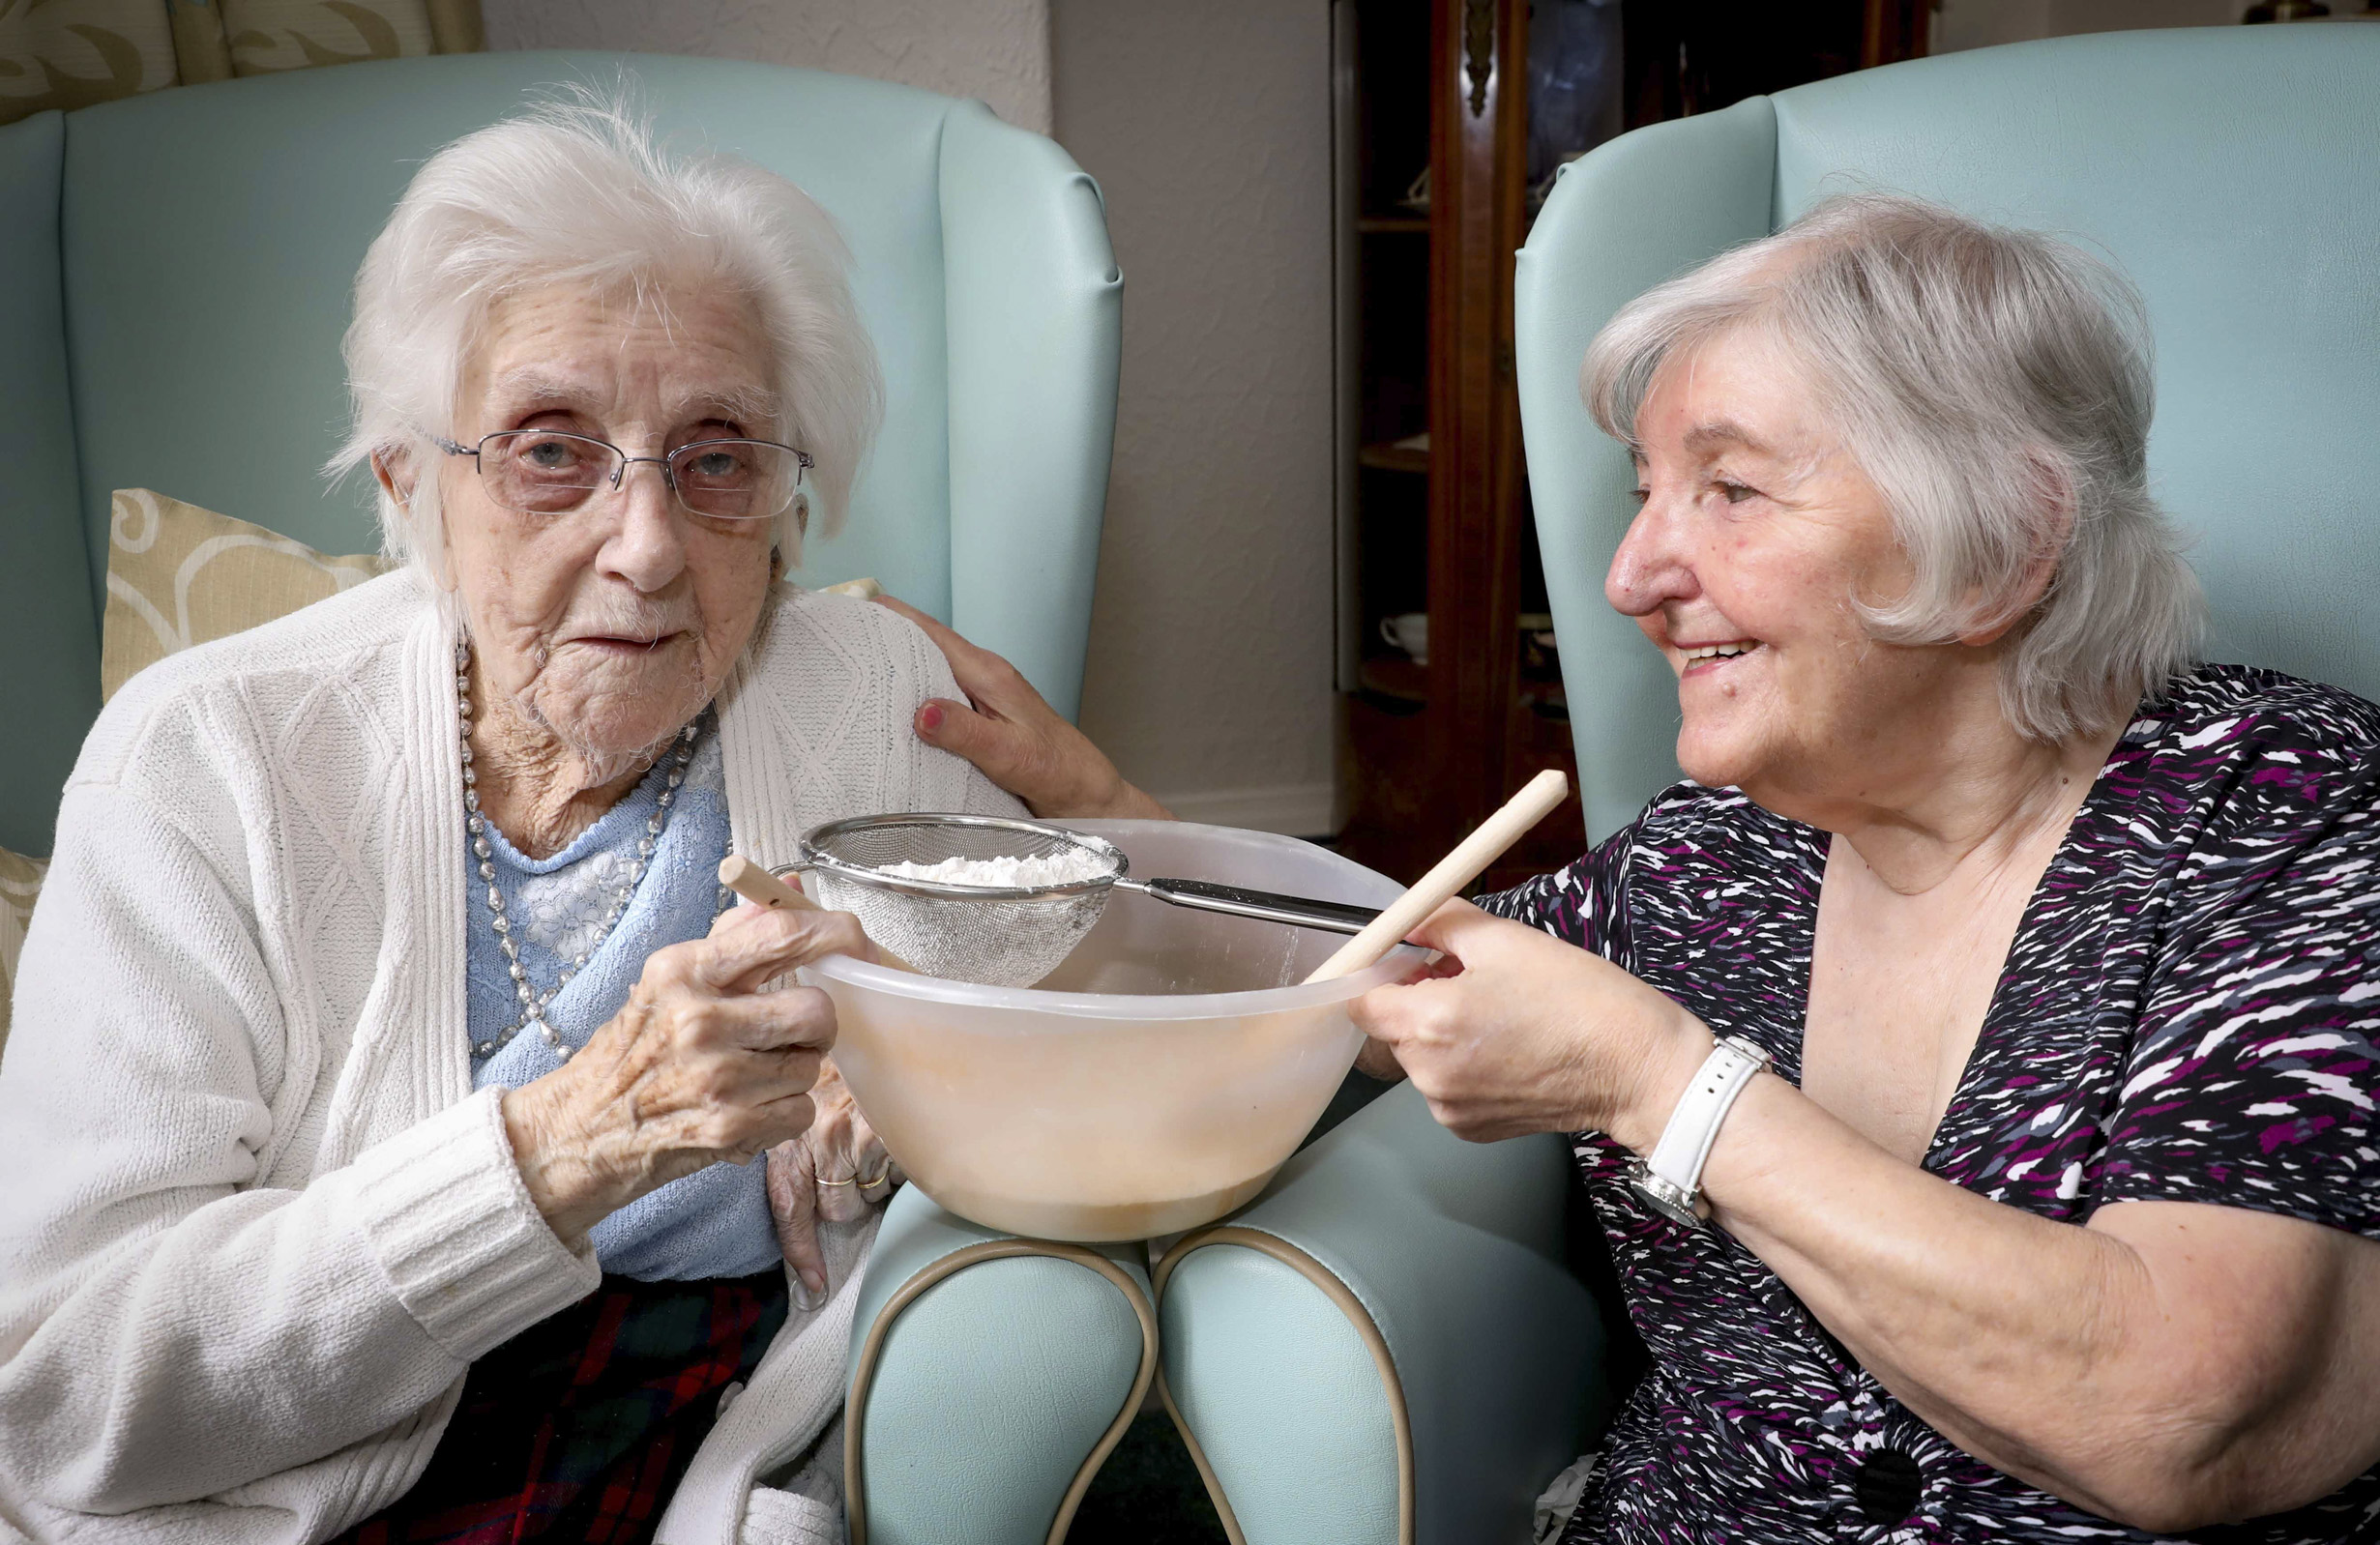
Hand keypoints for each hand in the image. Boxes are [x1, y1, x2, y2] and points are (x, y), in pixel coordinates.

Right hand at [501, 904, 873, 1244]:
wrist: (579, 1131)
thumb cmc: (631, 1054)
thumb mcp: (668, 982)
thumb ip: (733, 937)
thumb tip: (791, 888)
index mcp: (684, 971)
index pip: (781, 934)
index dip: (834, 934)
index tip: (854, 942)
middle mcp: (698, 1020)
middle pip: (817, 1009)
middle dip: (815, 1025)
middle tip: (790, 1034)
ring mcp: (715, 1077)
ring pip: (811, 1065)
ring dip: (791, 1075)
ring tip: (748, 1079)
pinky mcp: (728, 1126)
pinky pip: (799, 1111)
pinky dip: (781, 1116)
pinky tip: (744, 1112)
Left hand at [765, 1056, 901, 1305]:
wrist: (868, 1022)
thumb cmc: (835, 1066)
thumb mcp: (799, 1106)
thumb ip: (794, 1150)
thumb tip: (808, 1214)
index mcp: (791, 1133)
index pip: (790, 1207)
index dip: (801, 1252)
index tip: (815, 1287)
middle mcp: (820, 1137)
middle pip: (838, 1209)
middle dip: (848, 1195)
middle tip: (851, 1158)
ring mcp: (857, 1136)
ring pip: (871, 1193)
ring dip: (875, 1175)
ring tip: (872, 1135)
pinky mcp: (892, 1133)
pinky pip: (899, 1173)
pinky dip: (900, 1161)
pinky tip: (893, 1132)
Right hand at [872, 593, 1170, 819]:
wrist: (1085, 793)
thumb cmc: (1055, 770)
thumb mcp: (1008, 754)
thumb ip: (966, 732)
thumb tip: (922, 711)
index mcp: (989, 675)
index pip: (935, 635)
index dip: (896, 617)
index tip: (858, 603)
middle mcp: (983, 678)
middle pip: (927, 648)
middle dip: (886, 639)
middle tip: (840, 638)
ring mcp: (981, 697)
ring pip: (931, 673)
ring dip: (897, 669)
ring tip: (851, 670)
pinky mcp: (980, 718)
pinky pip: (939, 698)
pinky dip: (913, 698)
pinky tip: (890, 711)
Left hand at [1348, 900, 1711, 1145]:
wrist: (1635, 1066)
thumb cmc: (1580, 1001)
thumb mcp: (1504, 939)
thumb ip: (1439, 924)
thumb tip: (1407, 921)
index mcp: (1429, 1023)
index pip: (1360, 1000)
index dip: (1378, 974)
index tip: (1402, 962)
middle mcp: (1429, 1074)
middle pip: (1390, 1028)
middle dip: (1417, 1000)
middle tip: (1468, 979)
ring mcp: (1449, 1108)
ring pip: (1419, 1058)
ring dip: (1440, 1033)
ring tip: (1498, 1014)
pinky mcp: (1471, 1128)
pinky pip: (1445, 1086)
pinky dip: (1462, 1065)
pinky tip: (1507, 1048)